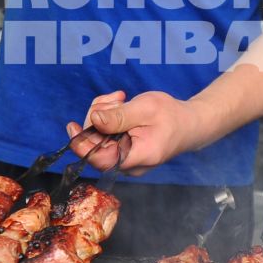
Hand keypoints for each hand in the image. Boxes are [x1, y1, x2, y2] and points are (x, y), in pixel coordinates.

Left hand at [66, 90, 207, 176]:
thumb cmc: (172, 116)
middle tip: (116, 98)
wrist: (190, 124)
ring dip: (104, 114)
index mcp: (136, 157)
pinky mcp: (124, 150)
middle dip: (98, 117)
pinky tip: (121, 105)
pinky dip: (109, 118)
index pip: (99, 159)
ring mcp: (125, 159)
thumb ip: (119, 116)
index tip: (72, 126)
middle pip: (96, 144)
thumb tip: (94, 118)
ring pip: (99, 138)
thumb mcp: (145, 109)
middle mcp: (127, 164)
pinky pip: (107, 136)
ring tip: (121, 99)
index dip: (81, 144)